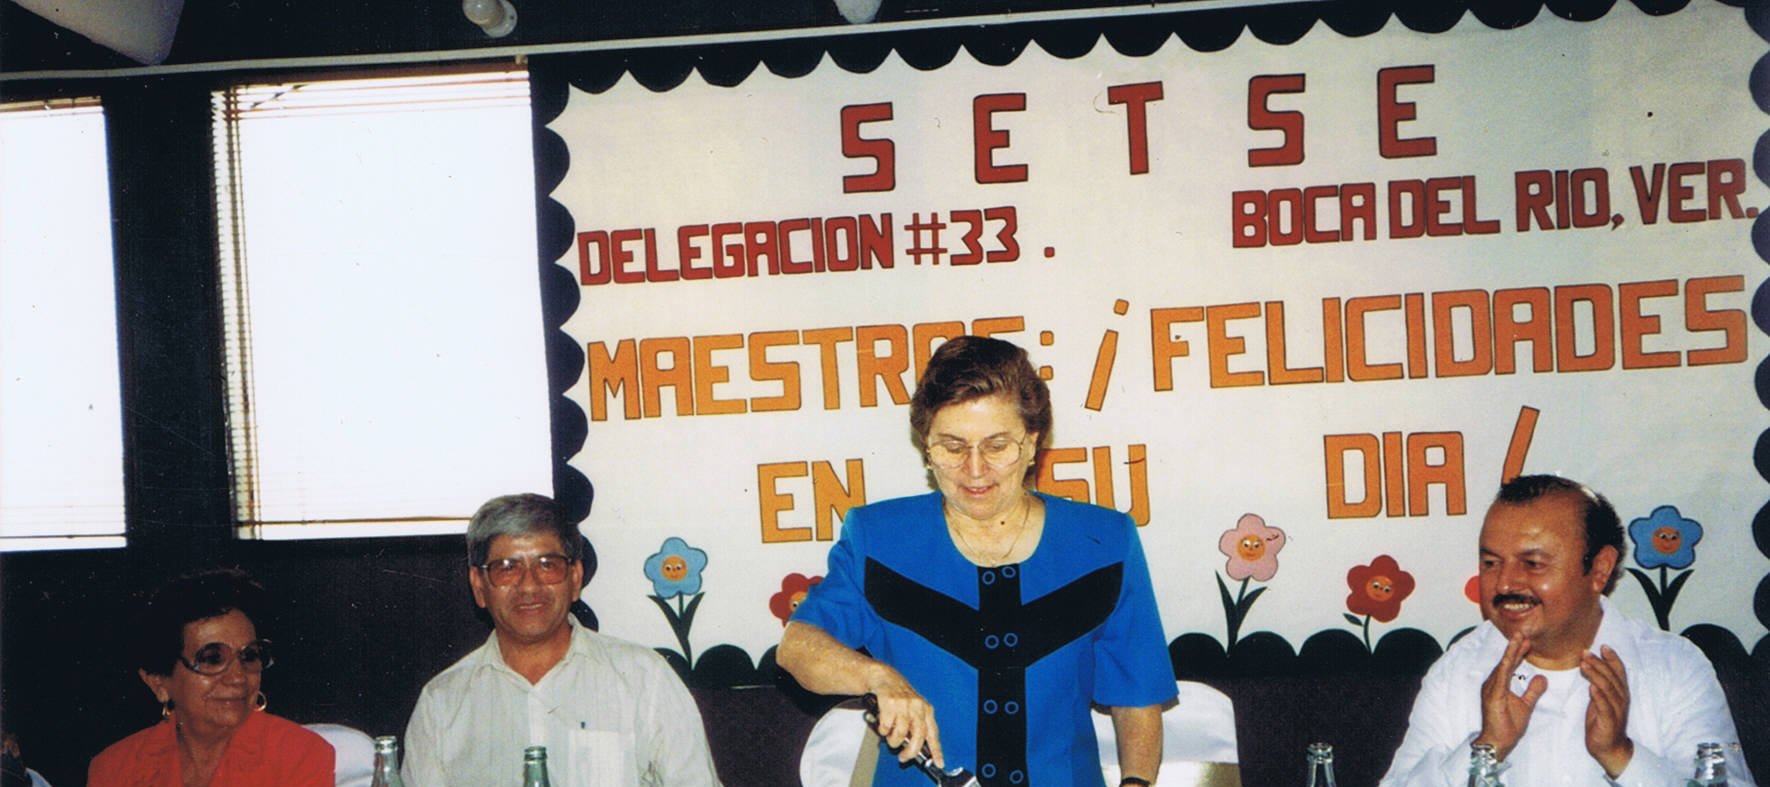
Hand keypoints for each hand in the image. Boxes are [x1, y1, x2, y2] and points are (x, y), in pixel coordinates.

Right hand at [864, 668, 943, 766]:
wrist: (884, 677)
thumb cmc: (899, 697)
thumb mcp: (913, 709)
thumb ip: (916, 727)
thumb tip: (917, 749)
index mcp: (926, 709)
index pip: (933, 733)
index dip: (936, 750)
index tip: (938, 762)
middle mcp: (917, 706)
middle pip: (918, 736)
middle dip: (910, 751)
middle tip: (904, 757)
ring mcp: (903, 704)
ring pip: (900, 733)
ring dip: (893, 741)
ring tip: (890, 737)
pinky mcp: (889, 702)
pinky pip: (886, 726)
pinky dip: (883, 730)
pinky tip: (884, 726)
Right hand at [1475, 632, 1545, 758]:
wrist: (1498, 742)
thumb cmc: (1507, 726)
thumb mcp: (1526, 706)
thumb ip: (1533, 691)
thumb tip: (1543, 678)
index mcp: (1499, 685)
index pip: (1510, 665)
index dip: (1518, 652)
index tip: (1527, 641)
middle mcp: (1492, 684)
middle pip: (1505, 661)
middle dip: (1514, 647)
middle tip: (1523, 632)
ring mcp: (1491, 689)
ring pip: (1503, 666)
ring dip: (1511, 652)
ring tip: (1519, 639)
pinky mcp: (1492, 696)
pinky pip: (1500, 678)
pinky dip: (1506, 666)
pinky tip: (1511, 657)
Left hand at [1581, 645, 1633, 776]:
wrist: (1609, 747)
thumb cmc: (1603, 721)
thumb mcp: (1601, 698)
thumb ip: (1599, 683)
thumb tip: (1590, 665)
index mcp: (1620, 692)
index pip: (1619, 672)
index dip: (1613, 658)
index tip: (1603, 646)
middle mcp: (1621, 699)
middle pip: (1612, 677)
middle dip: (1599, 663)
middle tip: (1585, 652)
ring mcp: (1616, 710)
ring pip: (1608, 689)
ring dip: (1596, 675)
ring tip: (1584, 664)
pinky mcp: (1609, 722)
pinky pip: (1605, 707)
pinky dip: (1598, 697)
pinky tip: (1591, 688)